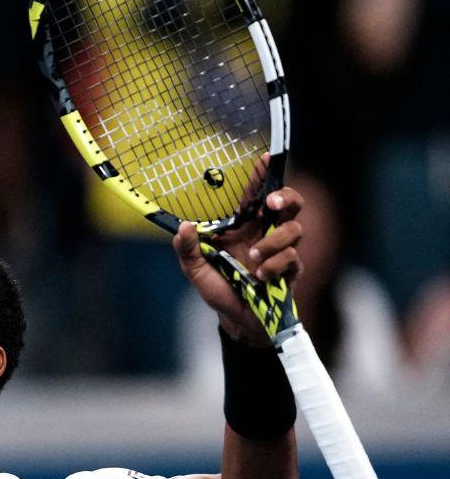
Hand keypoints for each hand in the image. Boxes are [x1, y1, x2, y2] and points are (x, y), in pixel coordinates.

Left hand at [174, 161, 304, 346]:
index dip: (262, 175)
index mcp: (244, 226)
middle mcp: (266, 233)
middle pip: (291, 204)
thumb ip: (186, 249)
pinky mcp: (291, 270)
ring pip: (294, 230)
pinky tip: (261, 276)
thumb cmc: (218, 288)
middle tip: (271, 203)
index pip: (256, 194)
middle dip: (286, 197)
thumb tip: (183, 226)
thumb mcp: (194, 269)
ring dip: (273, 242)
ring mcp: (281, 251)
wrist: (236, 319)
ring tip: (253, 258)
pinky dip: (274, 265)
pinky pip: (292, 258)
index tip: (264, 158)